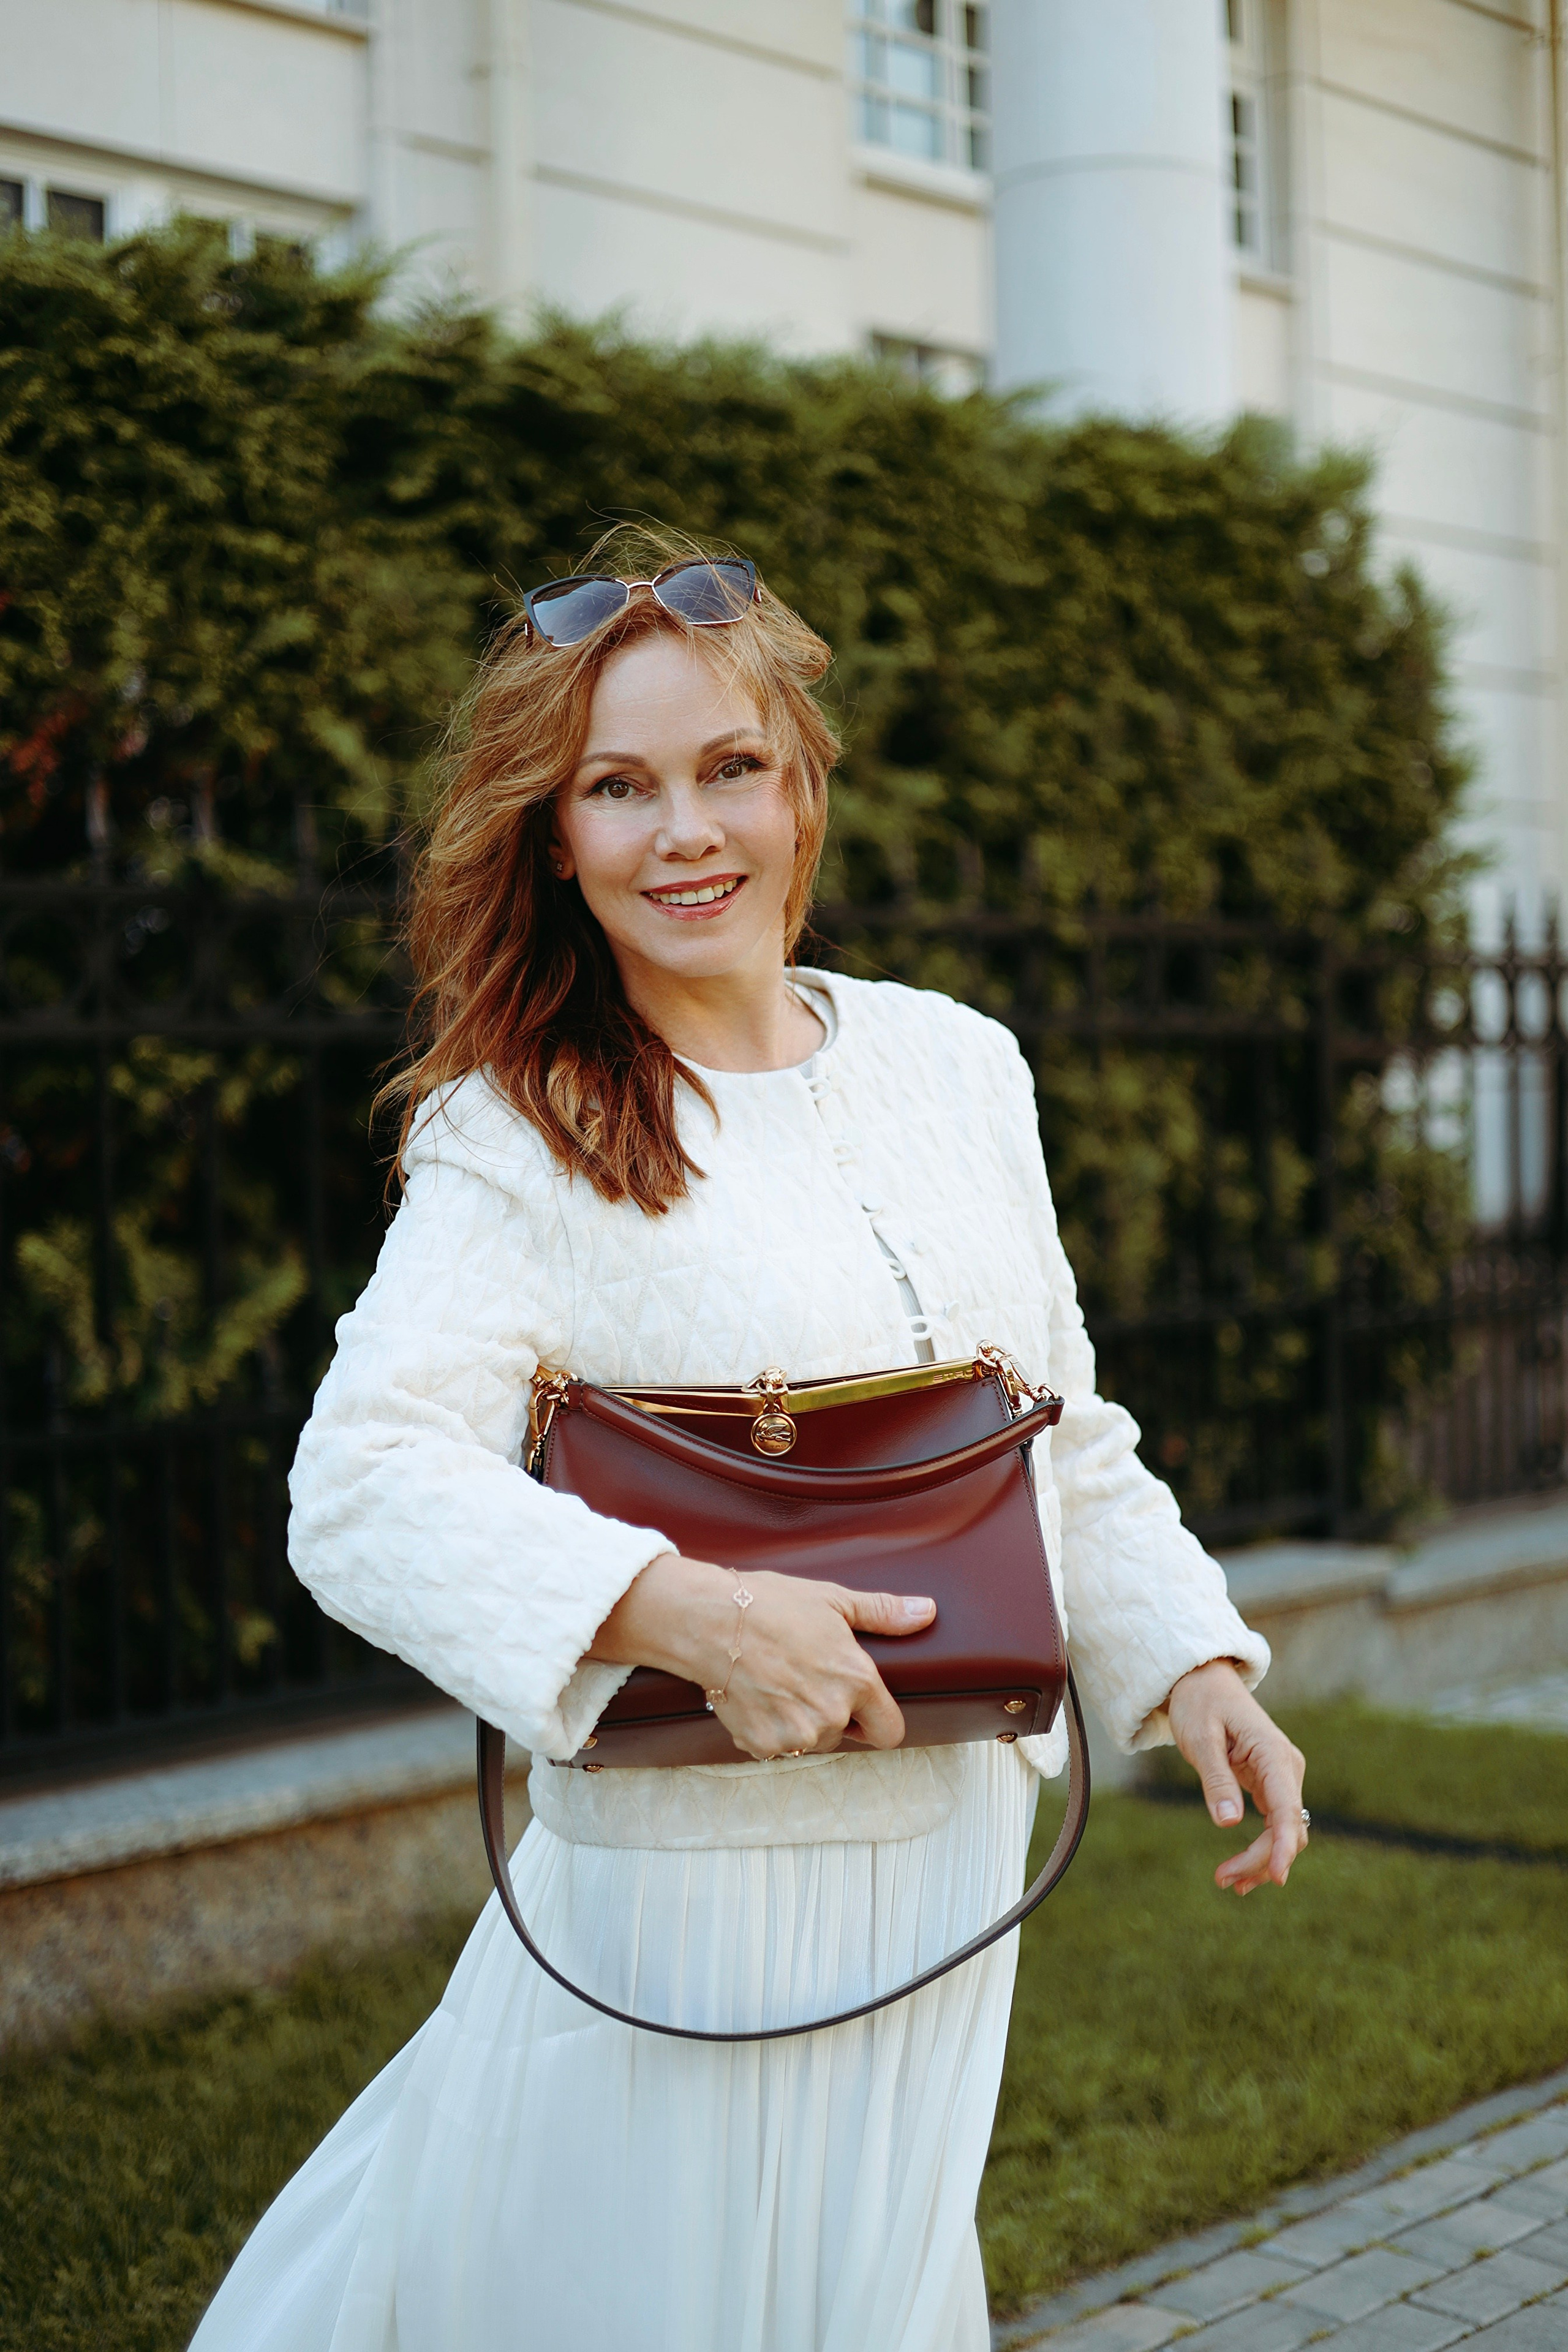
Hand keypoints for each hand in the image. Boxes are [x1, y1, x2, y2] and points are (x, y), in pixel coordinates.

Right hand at [589, 1554, 935, 1760]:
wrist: (709, 1621)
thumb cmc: (770, 1604)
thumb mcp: (833, 1600)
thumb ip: (883, 1613)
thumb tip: (927, 1611)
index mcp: (856, 1682)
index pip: (890, 1732)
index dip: (876, 1718)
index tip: (860, 1703)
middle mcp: (830, 1715)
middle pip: (844, 1734)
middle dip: (831, 1712)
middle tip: (805, 1675)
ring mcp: (794, 1735)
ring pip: (810, 1741)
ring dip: (800, 1722)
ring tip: (778, 1682)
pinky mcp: (760, 1745)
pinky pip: (776, 1747)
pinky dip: (768, 1728)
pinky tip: (757, 1695)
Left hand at [1165, 1659, 1307, 1894]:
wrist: (1202, 1680)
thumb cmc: (1199, 1703)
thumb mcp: (1200, 1738)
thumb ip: (1216, 1779)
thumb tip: (1229, 1822)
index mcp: (1274, 1754)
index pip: (1287, 1810)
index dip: (1283, 1847)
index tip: (1276, 1877)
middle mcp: (1286, 1767)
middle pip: (1288, 1828)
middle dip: (1260, 1860)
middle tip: (1223, 1880)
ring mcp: (1281, 1776)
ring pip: (1284, 1831)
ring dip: (1260, 1860)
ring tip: (1226, 1882)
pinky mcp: (1271, 1783)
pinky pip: (1274, 1824)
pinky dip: (1260, 1848)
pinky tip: (1240, 1872)